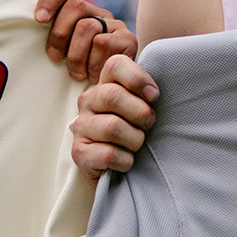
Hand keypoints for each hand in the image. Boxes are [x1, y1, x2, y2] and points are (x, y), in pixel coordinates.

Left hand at [35, 0, 137, 82]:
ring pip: (87, 26)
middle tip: (56, 58)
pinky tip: (93, 77)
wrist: (114, 94)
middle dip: (59, 34)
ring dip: (76, 55)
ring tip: (77, 74)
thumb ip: (53, 38)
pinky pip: (102, 43)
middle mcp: (98, 14)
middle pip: (75, 6)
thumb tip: (33, 26)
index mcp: (79, 13)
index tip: (40, 20)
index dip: (49, 0)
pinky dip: (93, 63)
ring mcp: (115, 25)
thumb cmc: (80, 76)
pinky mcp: (128, 39)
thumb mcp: (62, 55)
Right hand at [70, 54, 159, 181]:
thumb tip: (157, 91)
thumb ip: (148, 93)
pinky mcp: (79, 153)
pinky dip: (126, 160)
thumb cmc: (135, 132)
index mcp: (105, 84)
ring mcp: (81, 127)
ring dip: (134, 140)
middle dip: (140, 113)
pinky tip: (126, 161)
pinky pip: (109, 154)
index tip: (154, 96)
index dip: (137, 78)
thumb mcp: (143, 108)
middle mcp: (88, 101)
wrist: (120, 172)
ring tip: (136, 145)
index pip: (115, 65)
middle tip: (149, 124)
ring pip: (112, 127)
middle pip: (113, 96)